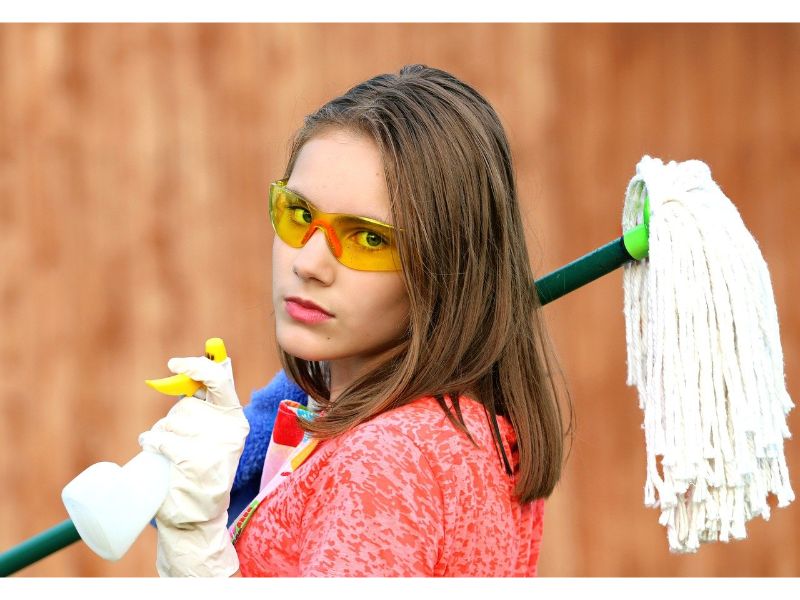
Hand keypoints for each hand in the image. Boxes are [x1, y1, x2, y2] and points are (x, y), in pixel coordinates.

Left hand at [139, 356, 249, 576]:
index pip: (220, 380)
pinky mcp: (194, 463)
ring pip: (170, 423)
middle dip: (173, 419)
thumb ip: (204, 406)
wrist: (195, 516)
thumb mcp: (211, 436)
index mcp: (235, 420)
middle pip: (186, 406)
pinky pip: (162, 440)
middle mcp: (229, 431)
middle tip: (177, 439)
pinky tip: (155, 453)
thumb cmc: (199, 469)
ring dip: (160, 433)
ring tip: (167, 452)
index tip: (174, 363)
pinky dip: (152, 443)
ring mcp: (214, 448)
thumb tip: (182, 371)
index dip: (197, 367)